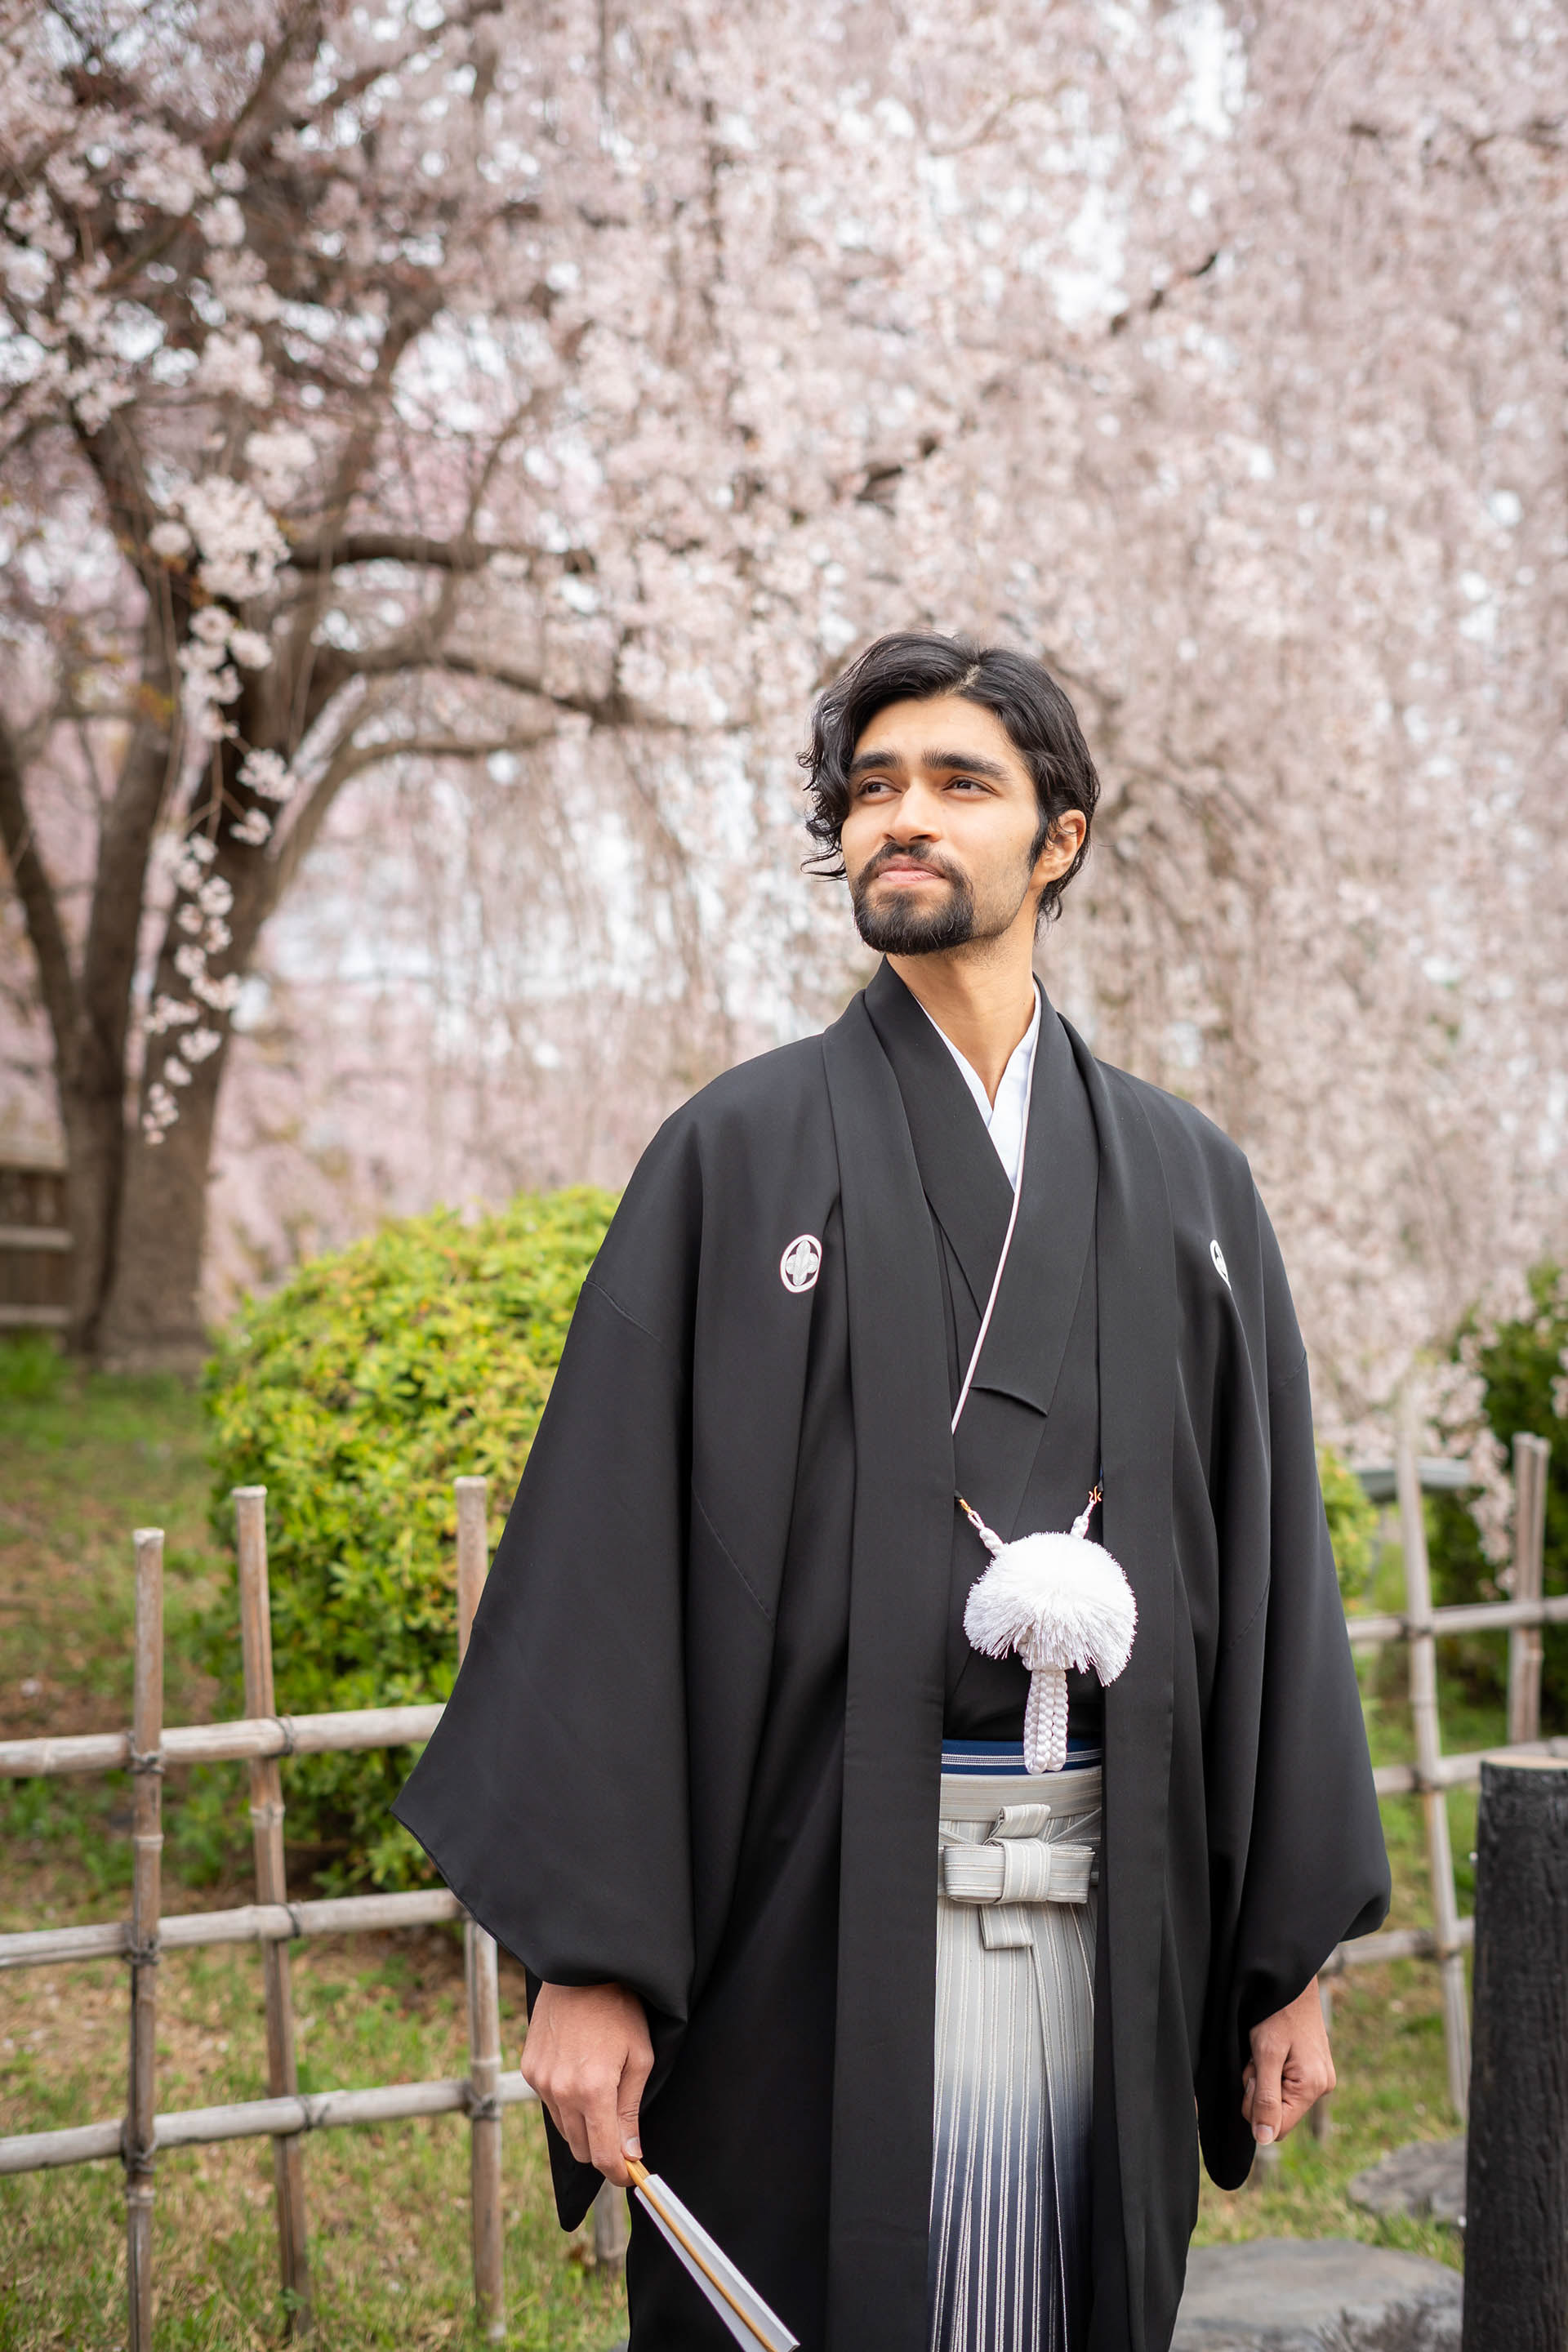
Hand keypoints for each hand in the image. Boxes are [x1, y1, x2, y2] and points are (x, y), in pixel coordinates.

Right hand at [520, 1980, 652, 2186]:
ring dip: (583, 2126)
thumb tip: (630, 2153)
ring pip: (564, 2129)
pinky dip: (566, 2103)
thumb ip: (630, 2110)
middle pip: (580, 2149)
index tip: (629, 2175)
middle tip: (621, 2136)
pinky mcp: (529, 2070)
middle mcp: (560, 2091)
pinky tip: (580, 2077)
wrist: (581, 1970)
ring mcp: (540, 2081)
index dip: (618, 2172)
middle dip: (602, 2149)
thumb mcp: (640, 2058)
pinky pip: (549, 2104)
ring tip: (601, 2096)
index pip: (602, 2154)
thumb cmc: (619, 2009)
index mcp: (592, 2090)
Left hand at [1242, 1978, 1333, 2146]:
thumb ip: (1265, 2098)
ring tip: (1264, 2049)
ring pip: (1279, 2098)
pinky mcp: (1314, 2069)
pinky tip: (1272, 2049)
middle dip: (1259, 2090)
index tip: (1253, 2076)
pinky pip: (1285, 2084)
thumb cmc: (1276, 2013)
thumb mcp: (1265, 2055)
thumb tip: (1264, 2139)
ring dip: (1264, 2078)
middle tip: (1257, 2058)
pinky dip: (1272, 2070)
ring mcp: (1320, 2078)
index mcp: (1313, 2087)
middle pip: (1278, 2113)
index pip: (1278, 2128)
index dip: (1256, 2108)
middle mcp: (1322, 2087)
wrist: (1290, 1980)